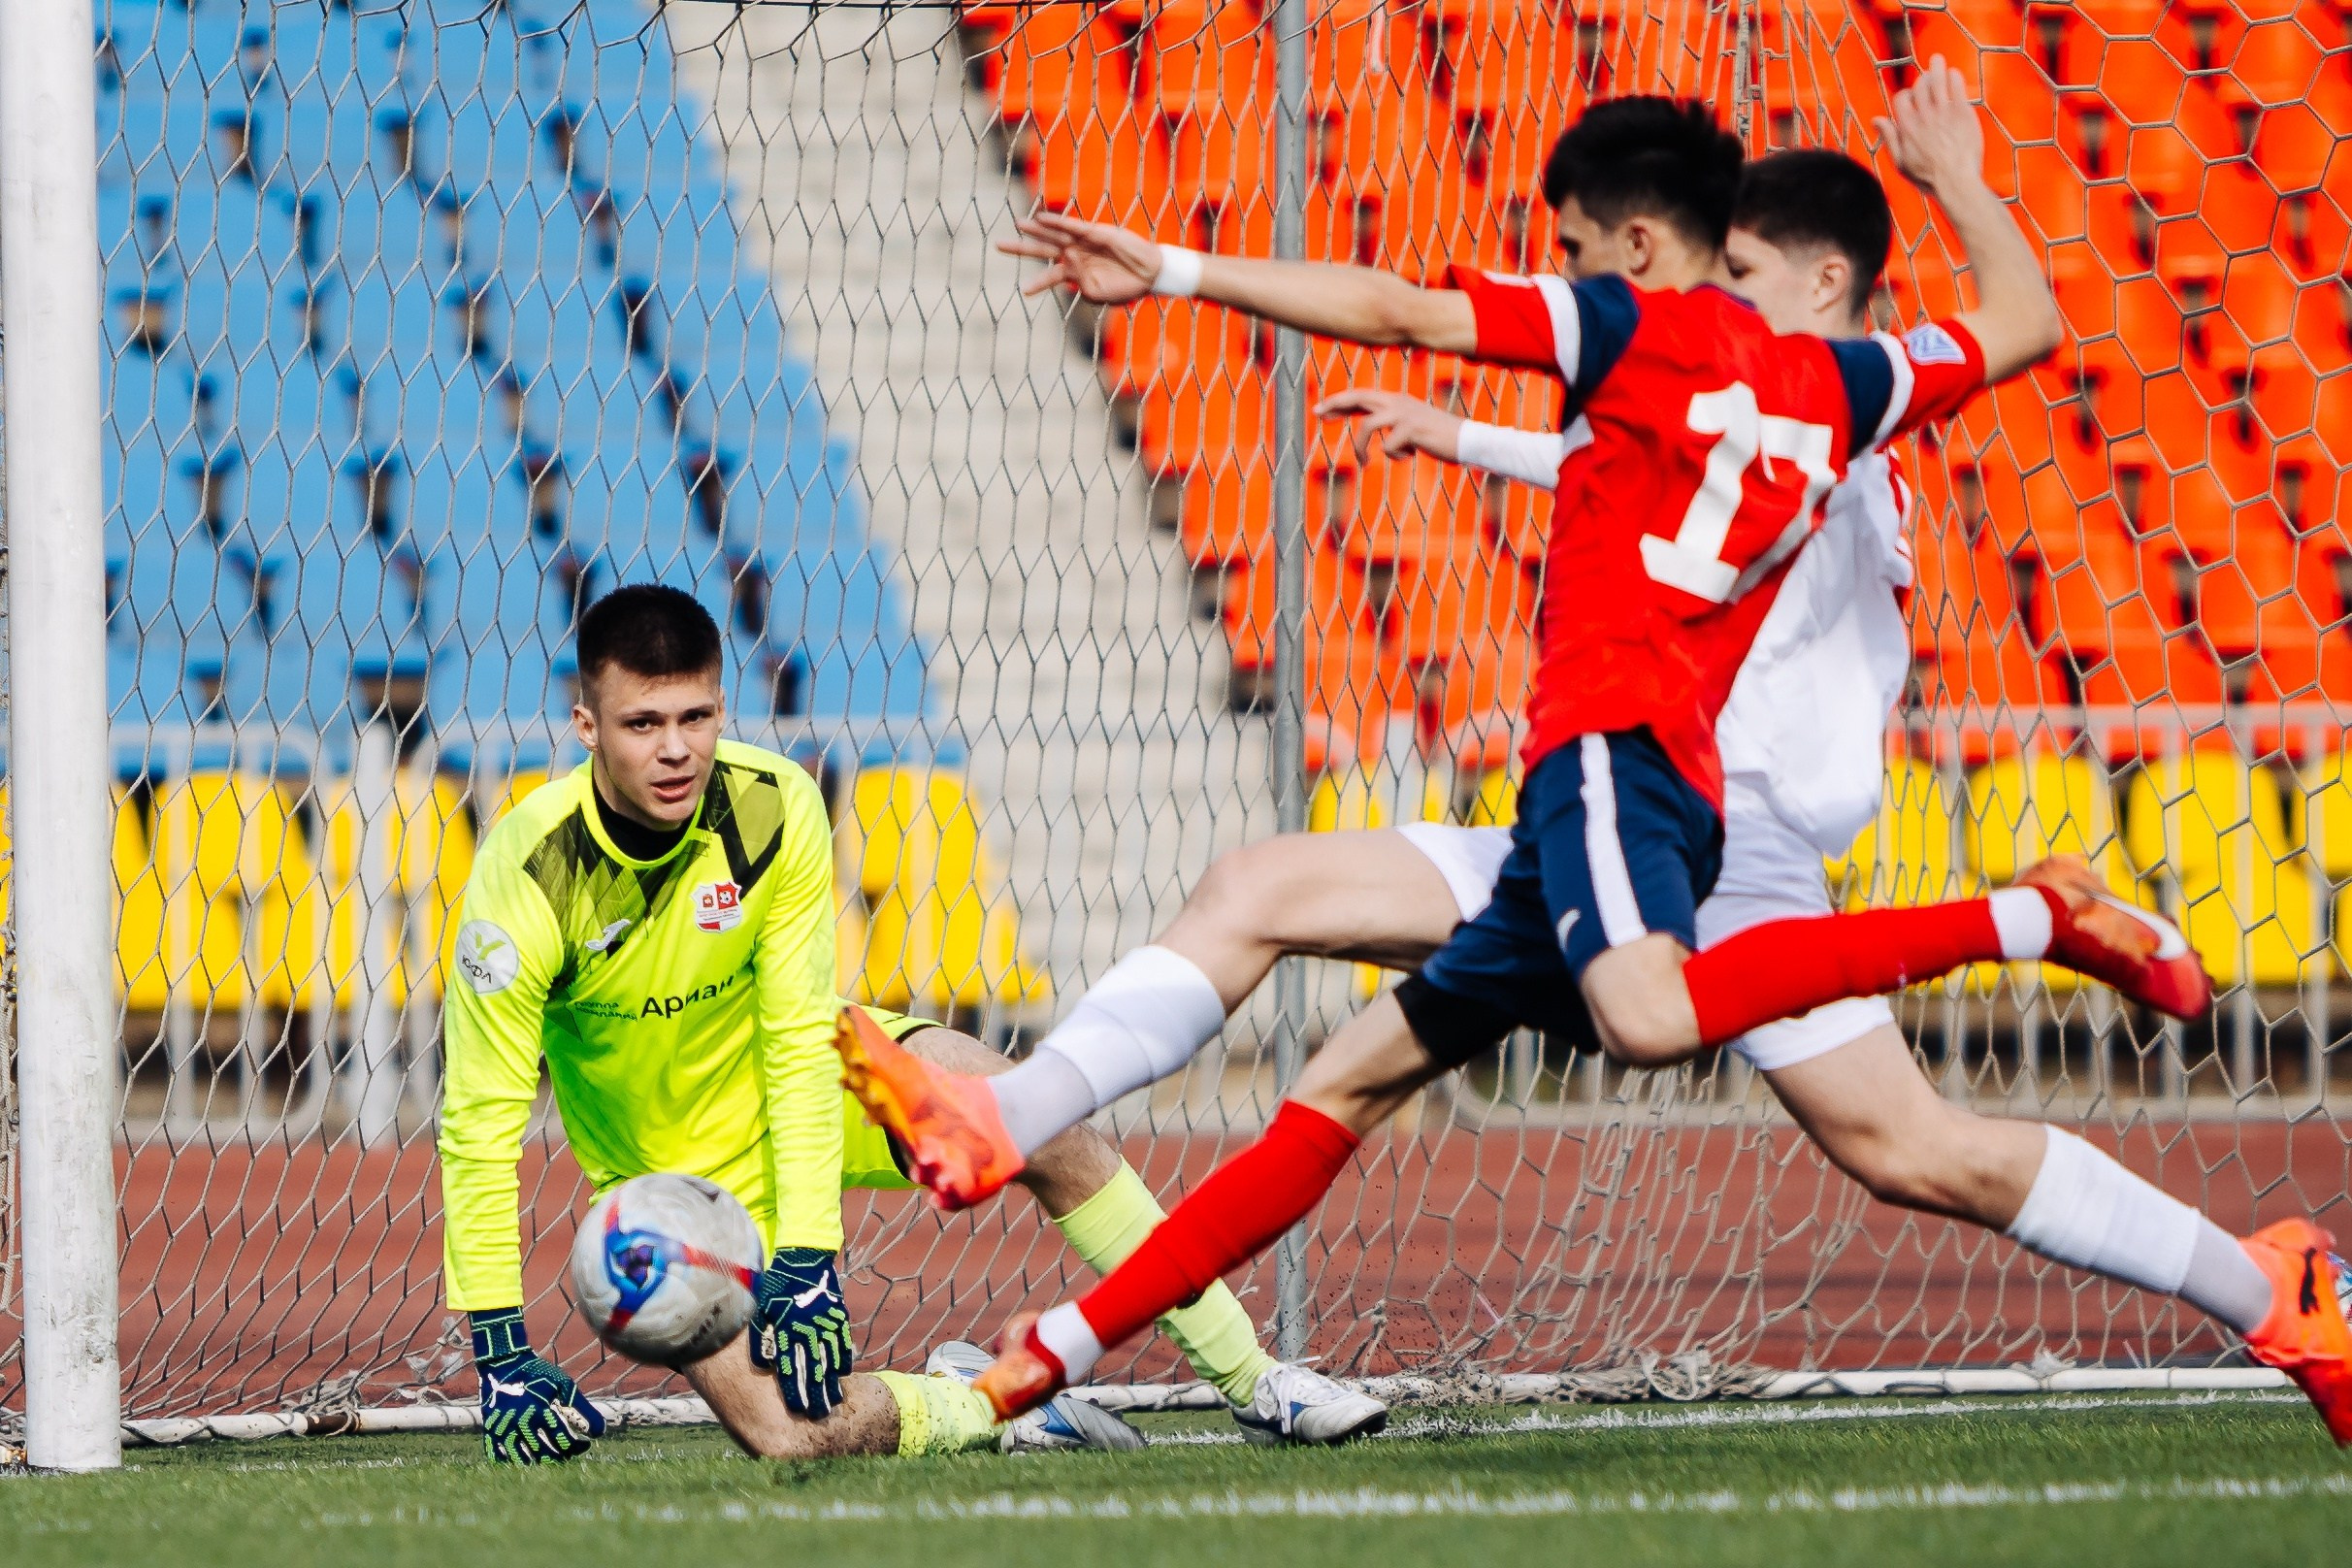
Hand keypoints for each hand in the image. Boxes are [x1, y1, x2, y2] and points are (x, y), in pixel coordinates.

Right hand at [472, 1312, 604, 1464]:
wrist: (503, 1362)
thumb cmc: (538, 1373)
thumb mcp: (563, 1385)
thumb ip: (582, 1408)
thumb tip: (600, 1432)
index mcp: (539, 1410)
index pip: (562, 1440)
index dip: (577, 1447)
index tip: (585, 1445)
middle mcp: (519, 1421)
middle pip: (543, 1454)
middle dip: (560, 1457)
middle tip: (570, 1454)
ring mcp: (502, 1428)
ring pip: (521, 1459)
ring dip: (538, 1463)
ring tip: (552, 1459)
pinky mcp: (490, 1430)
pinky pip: (498, 1456)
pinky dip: (513, 1462)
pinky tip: (527, 1460)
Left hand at [748, 1247, 853, 1416]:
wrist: (803, 1256)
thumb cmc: (776, 1285)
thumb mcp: (762, 1309)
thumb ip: (761, 1338)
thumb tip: (764, 1367)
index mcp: (785, 1327)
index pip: (789, 1368)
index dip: (794, 1391)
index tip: (797, 1410)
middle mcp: (807, 1327)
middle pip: (812, 1368)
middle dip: (816, 1395)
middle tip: (819, 1416)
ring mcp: (825, 1321)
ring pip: (830, 1358)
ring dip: (832, 1382)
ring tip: (834, 1401)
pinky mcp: (838, 1313)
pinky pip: (842, 1341)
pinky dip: (843, 1358)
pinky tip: (843, 1374)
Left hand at [998, 210, 1165, 303]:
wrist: (1148, 275)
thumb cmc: (1124, 288)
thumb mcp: (1098, 295)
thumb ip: (1080, 289)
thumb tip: (1070, 279)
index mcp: (1074, 273)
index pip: (1049, 277)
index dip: (1036, 284)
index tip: (1024, 292)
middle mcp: (1074, 255)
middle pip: (1042, 250)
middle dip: (1021, 248)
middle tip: (997, 245)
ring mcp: (1082, 243)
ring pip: (1053, 234)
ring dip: (1035, 229)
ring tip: (1016, 224)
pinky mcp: (1094, 233)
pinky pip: (1072, 226)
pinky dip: (1056, 222)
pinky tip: (1041, 218)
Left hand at [1315, 387, 1465, 464]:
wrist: (1467, 439)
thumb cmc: (1437, 436)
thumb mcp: (1409, 424)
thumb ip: (1389, 421)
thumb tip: (1366, 427)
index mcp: (1396, 400)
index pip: (1361, 395)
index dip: (1339, 401)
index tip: (1319, 409)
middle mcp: (1398, 402)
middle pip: (1358, 397)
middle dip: (1335, 404)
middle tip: (1317, 413)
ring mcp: (1404, 414)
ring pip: (1366, 426)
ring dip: (1360, 447)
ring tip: (1365, 462)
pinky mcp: (1412, 429)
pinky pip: (1388, 446)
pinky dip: (1394, 456)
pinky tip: (1410, 455)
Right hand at [1875, 57, 1986, 198]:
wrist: (1956, 181)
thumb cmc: (1928, 177)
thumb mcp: (1900, 162)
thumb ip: (1889, 138)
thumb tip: (1876, 119)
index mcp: (1906, 126)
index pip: (1901, 98)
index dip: (1905, 95)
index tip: (1911, 98)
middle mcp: (1923, 115)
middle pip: (1919, 86)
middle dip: (1922, 78)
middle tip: (1927, 76)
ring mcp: (1943, 111)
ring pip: (1937, 80)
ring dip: (1936, 67)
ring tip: (1937, 59)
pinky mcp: (1962, 112)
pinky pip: (1956, 86)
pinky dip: (1954, 77)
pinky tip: (1954, 74)